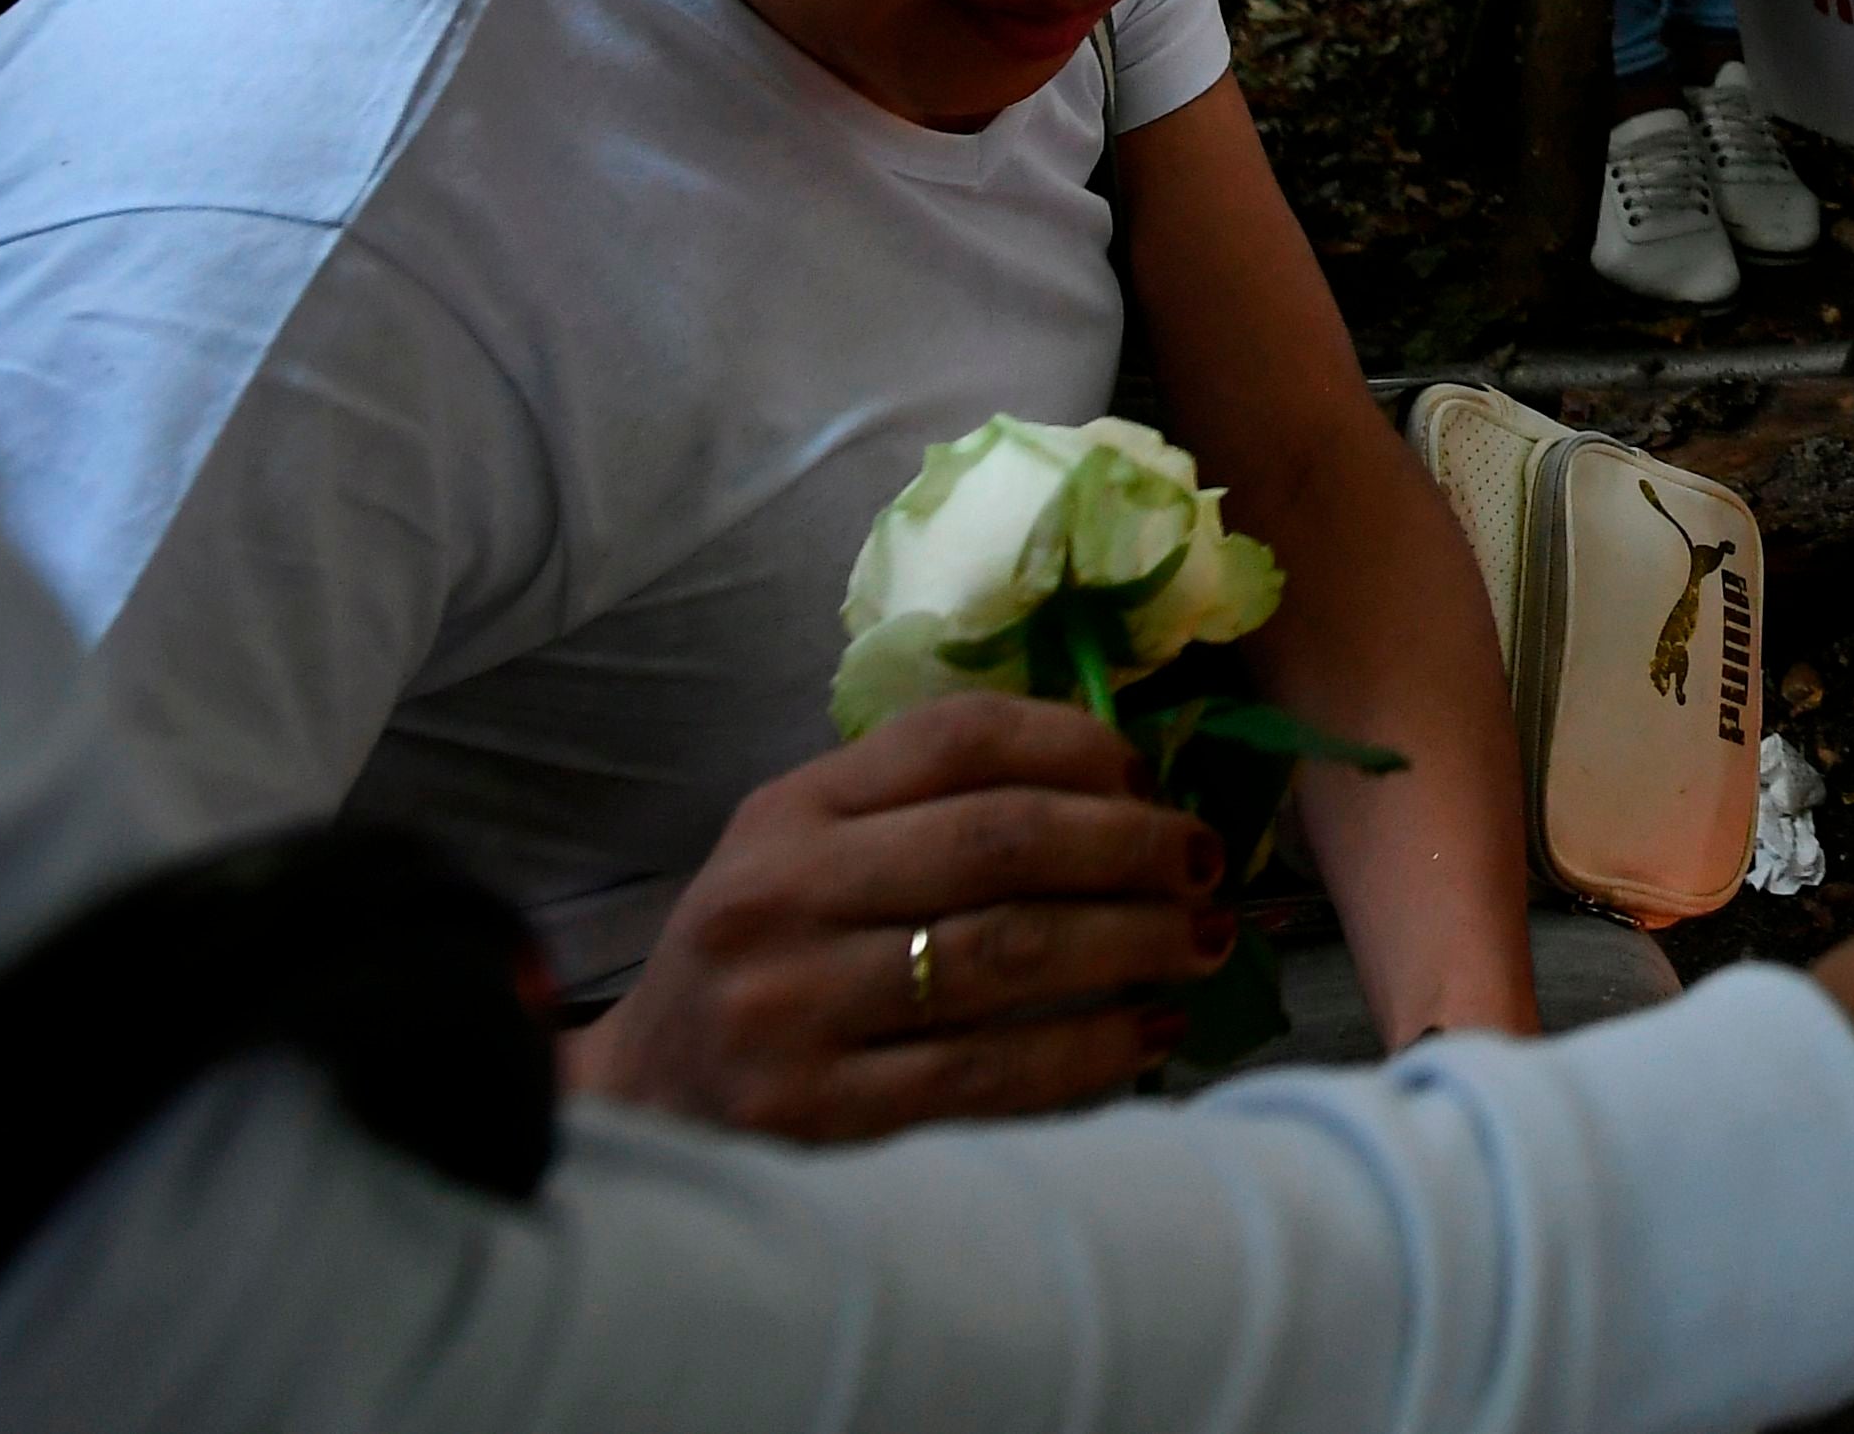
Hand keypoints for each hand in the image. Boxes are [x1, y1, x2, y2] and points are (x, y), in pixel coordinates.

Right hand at [561, 695, 1226, 1140]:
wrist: (647, 1105)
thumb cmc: (765, 958)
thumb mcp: (807, 849)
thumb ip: (926, 803)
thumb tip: (1123, 780)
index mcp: (788, 812)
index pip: (956, 738)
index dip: (1076, 746)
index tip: (1149, 777)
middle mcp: (782, 897)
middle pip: (1000, 842)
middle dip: (1131, 847)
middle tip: (1206, 863)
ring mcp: (794, 1010)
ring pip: (1010, 956)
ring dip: (1135, 944)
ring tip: (1206, 943)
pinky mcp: (818, 1117)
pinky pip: (991, 1073)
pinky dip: (1093, 1050)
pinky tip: (1151, 1032)